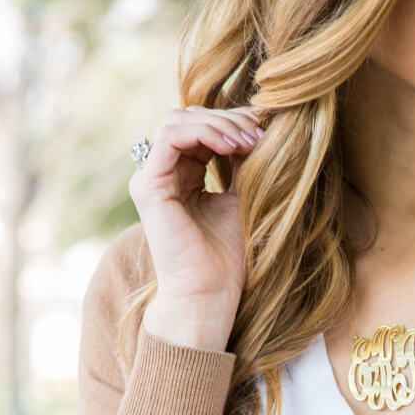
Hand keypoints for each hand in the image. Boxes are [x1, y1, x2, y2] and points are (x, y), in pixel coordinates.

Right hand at [129, 104, 266, 325]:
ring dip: (217, 122)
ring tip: (248, 139)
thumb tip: (257, 129)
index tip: (265, 135)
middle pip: (187, 117)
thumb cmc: (227, 262)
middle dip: (227, 118)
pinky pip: (171, 136)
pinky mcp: (148, 186)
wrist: (209, 297)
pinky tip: (232, 145)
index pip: (200, 130)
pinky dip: (204, 132)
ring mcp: (150, 179)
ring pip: (177, 120)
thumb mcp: (241, 202)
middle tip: (260, 133)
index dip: (232, 123)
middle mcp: (161, 175)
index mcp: (181, 177)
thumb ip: (242, 166)